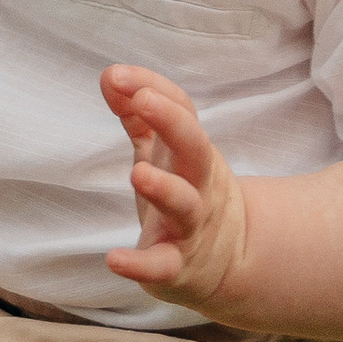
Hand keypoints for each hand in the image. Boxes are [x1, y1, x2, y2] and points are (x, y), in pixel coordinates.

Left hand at [101, 65, 249, 315]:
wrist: (232, 262)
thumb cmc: (187, 193)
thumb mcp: (164, 152)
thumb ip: (137, 115)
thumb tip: (110, 74)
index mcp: (193, 152)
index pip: (181, 109)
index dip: (152, 88)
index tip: (117, 75)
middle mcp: (198, 184)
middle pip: (195, 147)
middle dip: (172, 121)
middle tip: (143, 100)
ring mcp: (191, 226)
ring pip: (184, 204)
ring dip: (164, 188)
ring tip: (137, 173)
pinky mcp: (177, 267)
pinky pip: (162, 265)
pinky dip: (140, 265)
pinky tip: (115, 259)